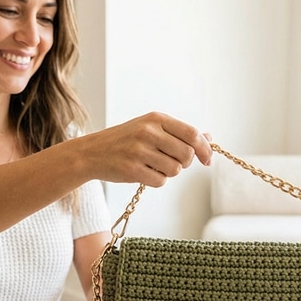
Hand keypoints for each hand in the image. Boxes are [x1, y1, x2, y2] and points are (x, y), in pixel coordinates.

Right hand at [81, 112, 211, 186]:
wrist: (92, 152)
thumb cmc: (125, 141)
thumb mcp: (151, 128)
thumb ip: (179, 133)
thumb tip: (208, 138)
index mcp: (156, 119)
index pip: (192, 134)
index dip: (204, 149)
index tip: (207, 160)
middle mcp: (148, 132)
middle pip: (186, 155)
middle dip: (184, 163)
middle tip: (170, 161)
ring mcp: (139, 151)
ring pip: (175, 170)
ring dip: (169, 172)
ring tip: (153, 165)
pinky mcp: (132, 169)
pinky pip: (160, 181)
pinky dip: (156, 180)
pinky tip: (144, 172)